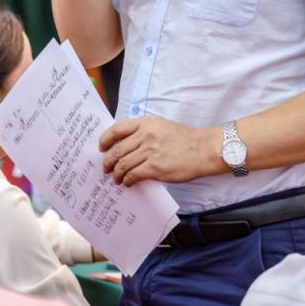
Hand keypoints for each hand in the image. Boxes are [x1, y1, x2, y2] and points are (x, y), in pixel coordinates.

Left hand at [99, 116, 217, 185]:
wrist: (203, 149)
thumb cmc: (183, 139)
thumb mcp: (161, 126)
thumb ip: (142, 131)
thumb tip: (124, 145)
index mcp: (145, 123)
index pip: (117, 129)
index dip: (105, 139)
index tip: (101, 147)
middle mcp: (145, 135)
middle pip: (117, 149)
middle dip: (107, 160)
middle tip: (105, 167)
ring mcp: (150, 151)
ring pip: (123, 164)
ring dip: (116, 173)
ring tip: (115, 178)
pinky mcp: (155, 168)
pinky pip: (133, 174)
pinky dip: (127, 180)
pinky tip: (127, 182)